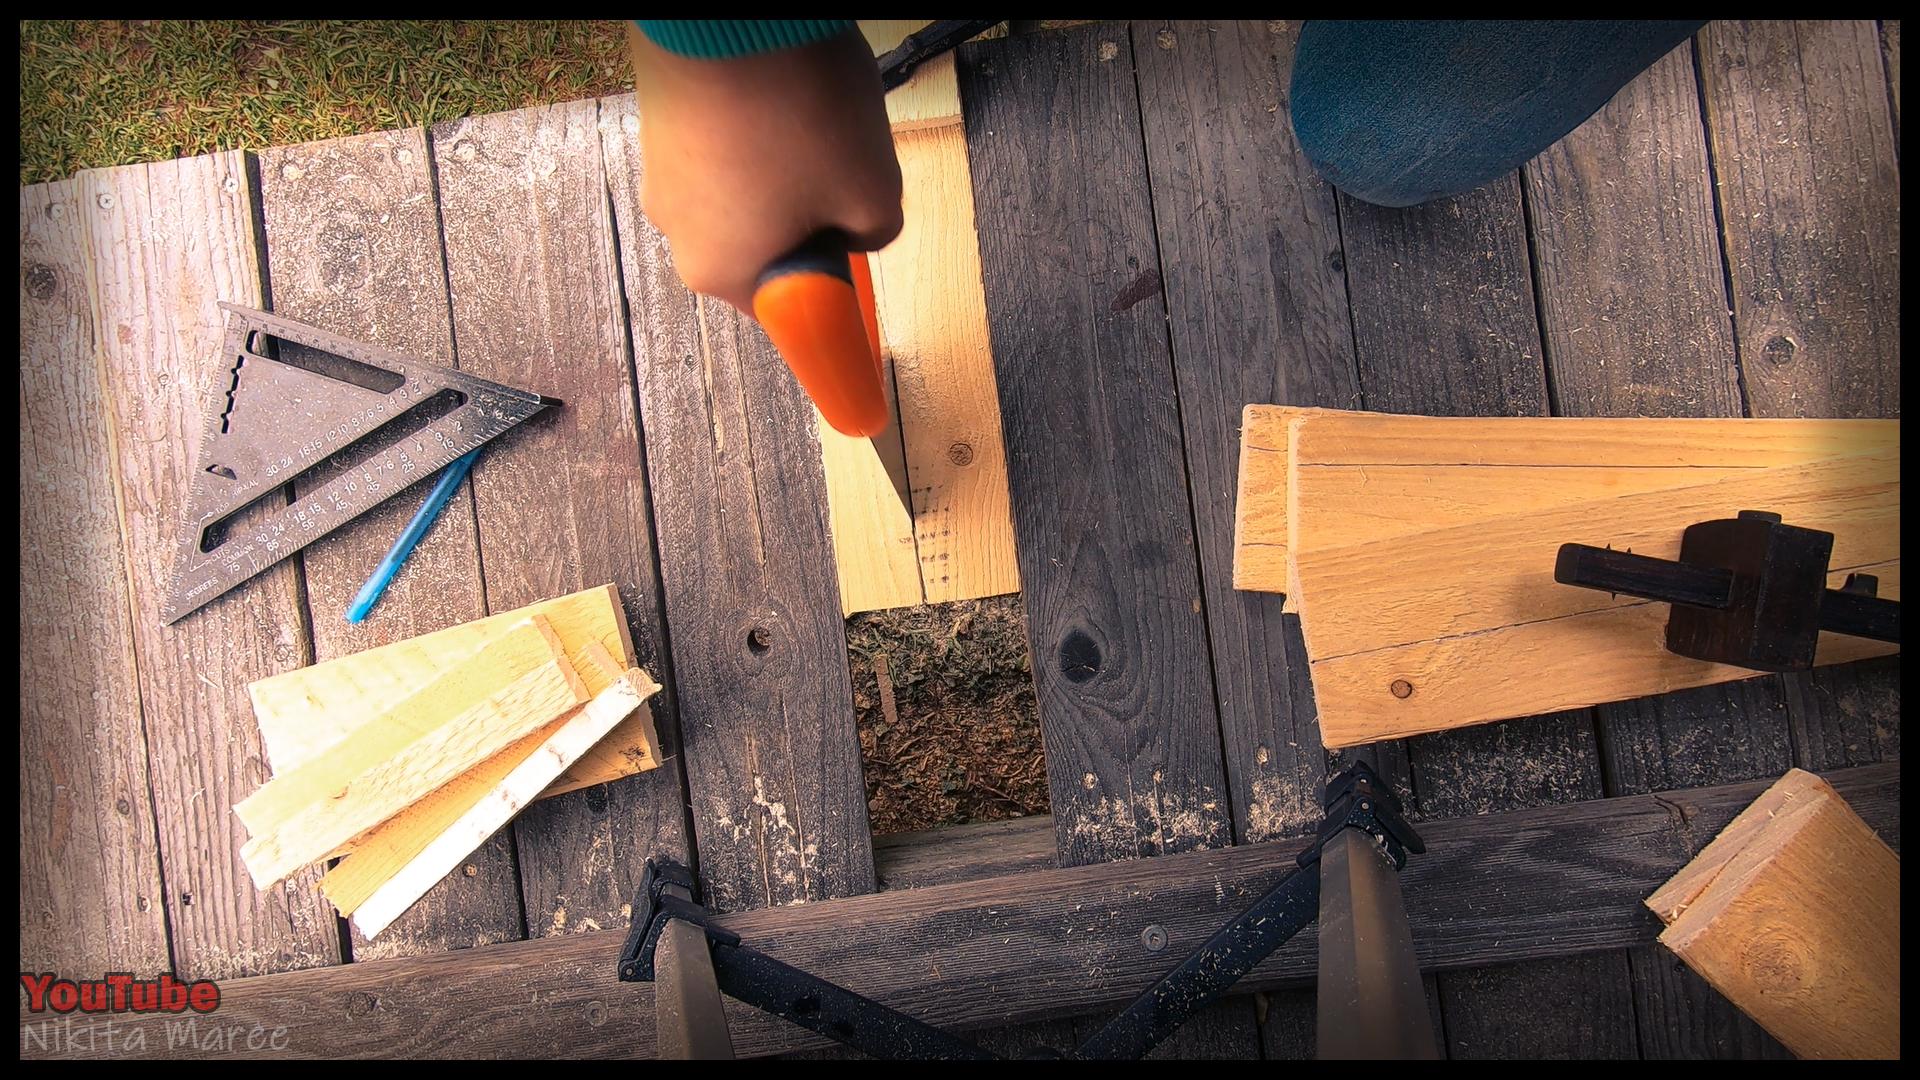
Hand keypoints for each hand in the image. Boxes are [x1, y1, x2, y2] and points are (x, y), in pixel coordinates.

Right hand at [627, 24, 903, 312]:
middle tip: (841, 175)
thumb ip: (875, 235)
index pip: (786, 310)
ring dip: (783, 173)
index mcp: (722, 271)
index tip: (853, 261)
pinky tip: (780, 99)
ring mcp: (663, 173)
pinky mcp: (661, 123)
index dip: (829, 287)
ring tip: (810, 124)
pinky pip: (722, 151)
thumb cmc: (798, 109)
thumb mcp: (874, 192)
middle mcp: (679, 232)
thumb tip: (862, 232)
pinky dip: (755, 135)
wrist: (731, 10)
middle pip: (765, 248)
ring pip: (743, 195)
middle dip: (809, 218)